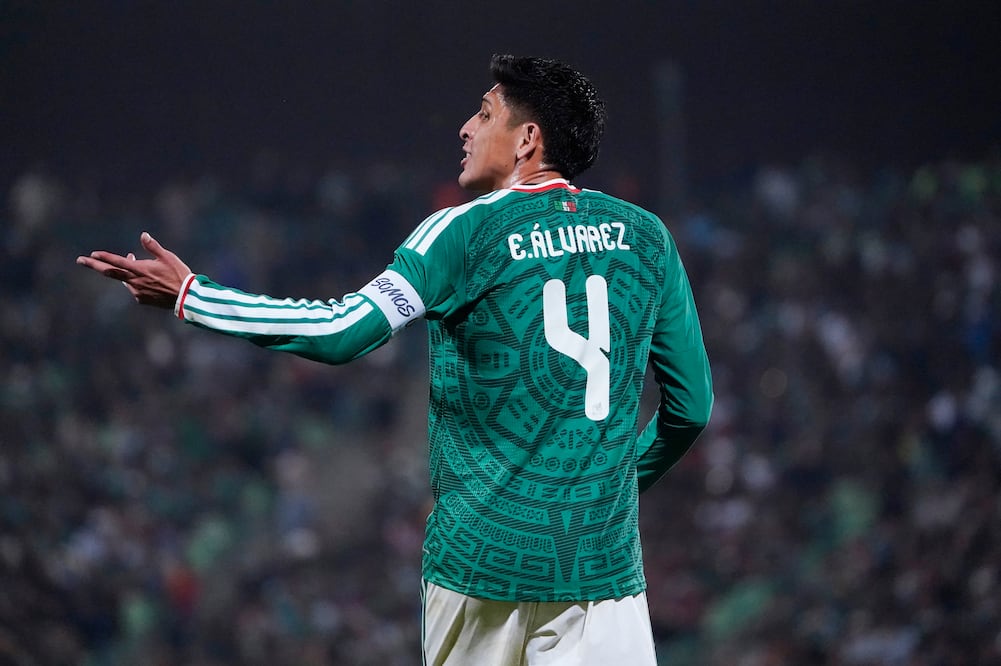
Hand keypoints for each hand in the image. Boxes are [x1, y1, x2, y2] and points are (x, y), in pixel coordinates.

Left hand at [77, 232, 191, 308]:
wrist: (186, 297)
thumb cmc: (179, 274)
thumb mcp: (168, 257)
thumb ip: (153, 247)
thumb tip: (143, 235)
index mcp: (140, 269)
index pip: (117, 262)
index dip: (103, 257)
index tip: (92, 253)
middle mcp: (135, 281)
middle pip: (110, 272)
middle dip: (94, 265)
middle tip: (80, 260)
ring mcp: (137, 291)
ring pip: (124, 280)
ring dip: (124, 272)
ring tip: (132, 264)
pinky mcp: (142, 299)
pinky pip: (134, 289)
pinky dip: (135, 282)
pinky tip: (147, 281)